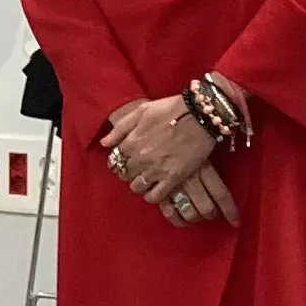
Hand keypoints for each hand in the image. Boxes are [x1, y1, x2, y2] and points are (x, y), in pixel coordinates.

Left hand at [104, 98, 235, 227]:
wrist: (200, 115)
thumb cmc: (172, 109)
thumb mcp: (142, 111)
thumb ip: (121, 128)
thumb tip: (105, 143)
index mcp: (131, 141)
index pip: (115, 159)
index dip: (118, 160)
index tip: (124, 160)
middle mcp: (140, 158)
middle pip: (124, 174)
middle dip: (127, 172)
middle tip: (136, 169)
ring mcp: (156, 170)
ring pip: (137, 187)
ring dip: (138, 184)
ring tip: (145, 179)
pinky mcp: (173, 178)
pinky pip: (155, 196)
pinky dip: (152, 196)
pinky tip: (154, 190)